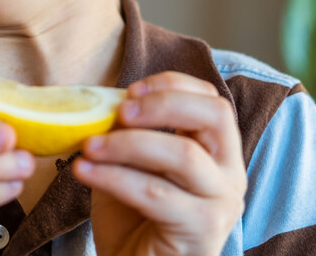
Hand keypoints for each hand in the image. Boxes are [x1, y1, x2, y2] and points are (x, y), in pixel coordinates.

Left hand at [72, 72, 246, 255]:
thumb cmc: (135, 220)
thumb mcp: (134, 166)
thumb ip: (131, 133)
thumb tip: (106, 100)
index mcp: (219, 152)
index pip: (212, 100)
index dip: (172, 85)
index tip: (130, 90)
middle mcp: (231, 174)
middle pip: (213, 116)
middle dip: (163, 104)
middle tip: (119, 112)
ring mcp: (222, 202)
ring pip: (182, 154)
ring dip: (127, 144)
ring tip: (89, 146)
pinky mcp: (203, 230)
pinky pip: (155, 193)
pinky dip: (114, 177)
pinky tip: (85, 171)